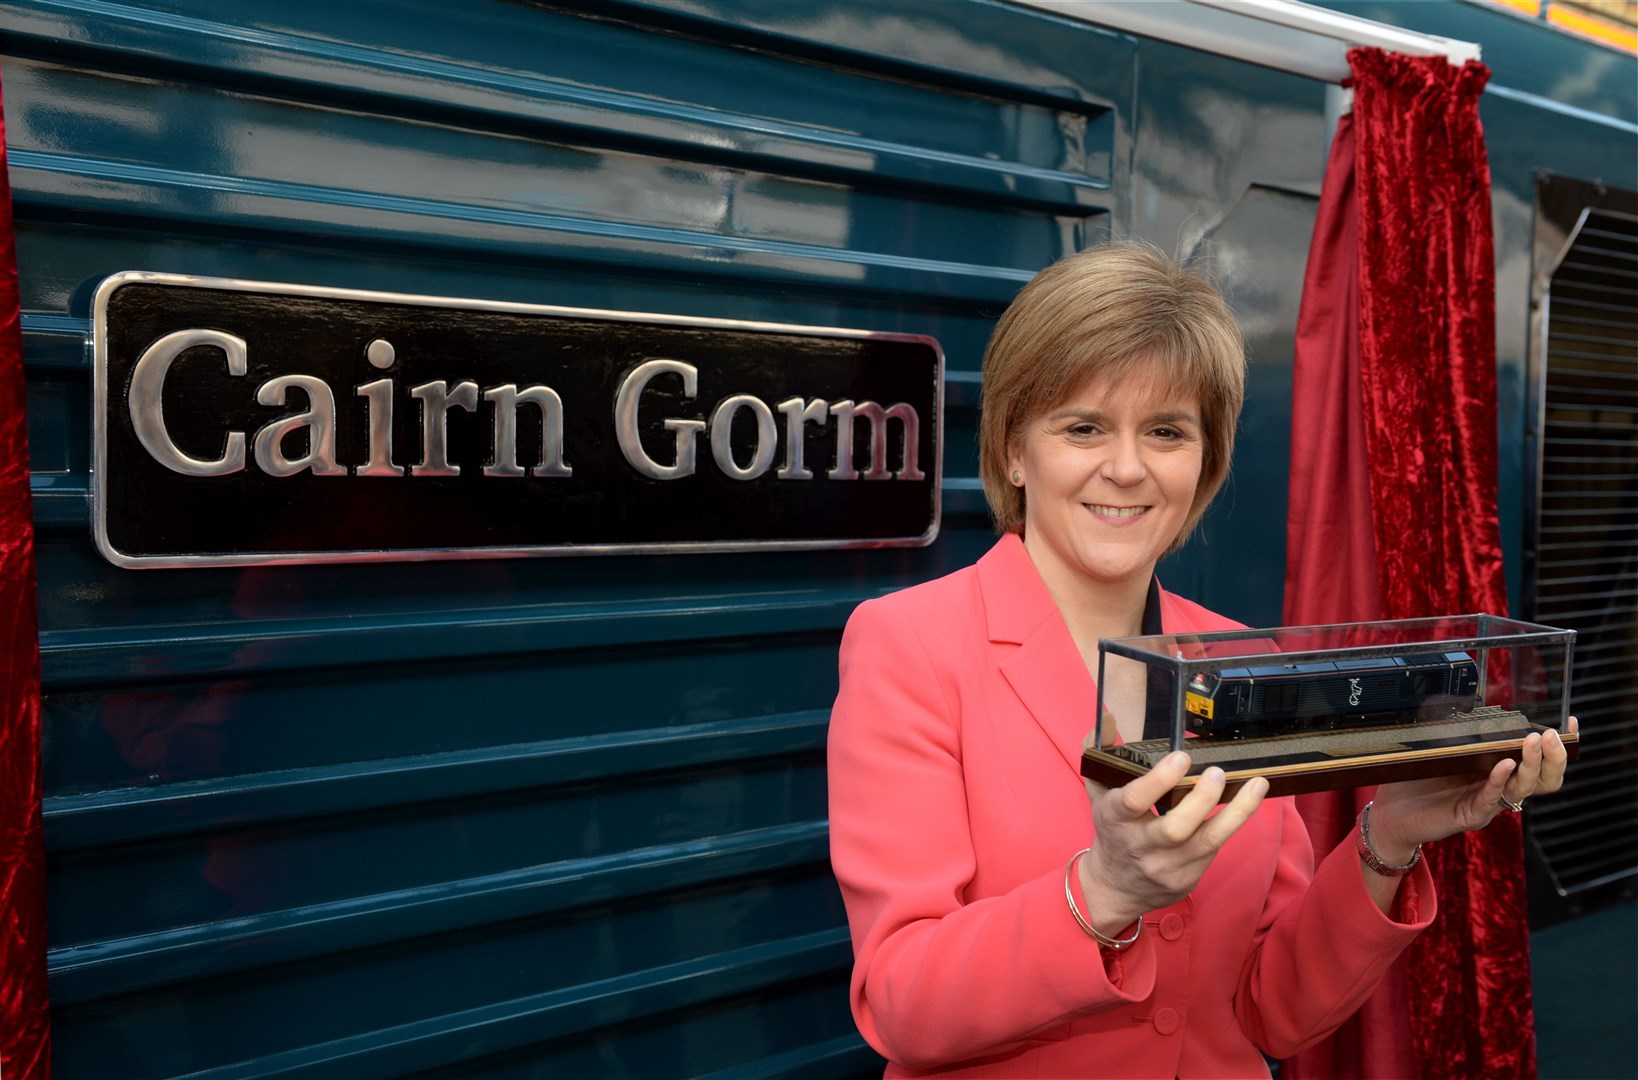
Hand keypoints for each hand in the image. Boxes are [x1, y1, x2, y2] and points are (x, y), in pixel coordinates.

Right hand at [1078, 734, 1268, 934]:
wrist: (1113, 888)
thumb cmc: (1112, 832)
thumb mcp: (1098, 794)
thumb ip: (1100, 754)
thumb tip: (1108, 717)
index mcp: (1115, 820)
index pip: (1134, 801)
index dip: (1159, 780)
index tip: (1181, 757)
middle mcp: (1140, 846)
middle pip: (1174, 828)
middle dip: (1202, 798)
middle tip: (1218, 773)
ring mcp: (1166, 866)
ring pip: (1207, 841)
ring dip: (1236, 813)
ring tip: (1257, 785)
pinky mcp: (1187, 879)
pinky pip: (1214, 850)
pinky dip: (1231, 825)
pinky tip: (1245, 804)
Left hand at [1367, 716, 1577, 861]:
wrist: (1393, 814)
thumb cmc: (1418, 780)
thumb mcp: (1441, 749)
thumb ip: (1460, 731)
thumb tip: (1469, 699)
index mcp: (1498, 772)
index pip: (1540, 762)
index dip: (1559, 747)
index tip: (1570, 724)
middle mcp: (1499, 789)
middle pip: (1544, 779)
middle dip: (1553, 757)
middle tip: (1552, 735)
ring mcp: (1487, 803)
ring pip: (1523, 788)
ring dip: (1530, 764)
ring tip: (1531, 743)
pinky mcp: (1469, 815)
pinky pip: (1490, 799)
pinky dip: (1499, 780)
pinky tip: (1504, 764)